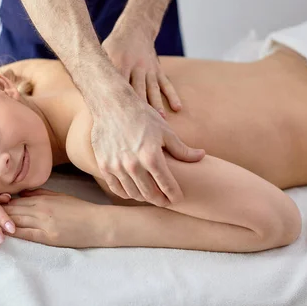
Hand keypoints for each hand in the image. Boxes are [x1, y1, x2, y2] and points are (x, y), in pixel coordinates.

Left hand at [2, 189, 105, 247]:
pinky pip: (26, 234)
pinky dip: (12, 232)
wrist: (97, 223)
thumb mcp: (59, 196)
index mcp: (42, 198)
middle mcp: (40, 208)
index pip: (14, 199)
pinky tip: (0, 233)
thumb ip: (40, 193)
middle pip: (11, 209)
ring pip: (16, 220)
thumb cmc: (79, 209)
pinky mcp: (48, 236)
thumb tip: (22, 192)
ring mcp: (44, 222)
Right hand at [90, 87, 204, 206]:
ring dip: (144, 197)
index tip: (178, 198)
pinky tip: (133, 191)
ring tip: (151, 195)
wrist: (112, 104)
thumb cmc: (142, 115)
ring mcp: (116, 167)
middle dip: (161, 200)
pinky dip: (126, 193)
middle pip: (150, 194)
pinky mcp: (104, 166)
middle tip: (165, 201)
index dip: (174, 195)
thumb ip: (182, 149)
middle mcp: (133, 165)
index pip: (167, 186)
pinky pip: (117, 188)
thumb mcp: (165, 131)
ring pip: (133, 194)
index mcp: (152, 157)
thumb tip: (201, 156)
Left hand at [102, 26, 181, 117]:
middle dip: (139, 107)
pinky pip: (167, 84)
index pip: (119, 84)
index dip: (119, 99)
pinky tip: (178, 108)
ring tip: (160, 119)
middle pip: (138, 89)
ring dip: (157, 104)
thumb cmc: (113, 47)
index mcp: (120, 63)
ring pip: (153, 89)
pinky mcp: (158, 70)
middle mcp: (136, 67)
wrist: (135, 29)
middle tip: (139, 124)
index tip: (118, 117)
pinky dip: (173, 96)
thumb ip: (100, 72)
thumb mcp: (103, 53)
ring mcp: (149, 69)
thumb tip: (88, 93)